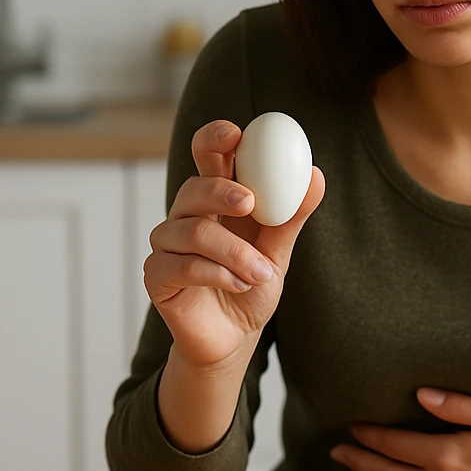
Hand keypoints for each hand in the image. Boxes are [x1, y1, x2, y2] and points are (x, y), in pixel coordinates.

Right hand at [145, 119, 325, 372]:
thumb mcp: (278, 252)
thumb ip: (291, 216)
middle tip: (250, 202)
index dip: (214, 139)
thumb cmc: (252, 286)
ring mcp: (166, 246)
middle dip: (220, 191)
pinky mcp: (156, 276)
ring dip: (232, 251)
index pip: (207, 157)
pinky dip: (215, 273)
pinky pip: (180, 265)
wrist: (235, 338)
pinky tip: (237, 285)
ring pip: (190, 231)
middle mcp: (186, 217)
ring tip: (261, 273)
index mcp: (216, 201)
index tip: (235, 133)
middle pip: (192, 189)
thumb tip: (315, 175)